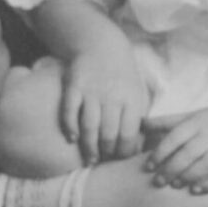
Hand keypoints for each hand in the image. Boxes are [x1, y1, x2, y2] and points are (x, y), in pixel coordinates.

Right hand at [60, 48, 149, 164]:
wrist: (102, 45)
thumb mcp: (136, 90)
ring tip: (90, 159)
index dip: (124, 151)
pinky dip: (70, 127)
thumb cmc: (122, 75)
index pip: (129, 132)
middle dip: (107, 152)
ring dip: (89, 146)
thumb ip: (136, 115)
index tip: (120, 159)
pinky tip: (72, 138)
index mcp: (132, 97)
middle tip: (104, 161)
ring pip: (90, 126)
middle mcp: (112, 95)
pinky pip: (70, 111)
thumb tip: (137, 145)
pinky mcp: (74, 86)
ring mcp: (92, 91)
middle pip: (109, 132)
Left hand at [144, 104, 207, 193]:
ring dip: (185, 178)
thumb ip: (170, 121)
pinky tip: (195, 190)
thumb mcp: (198, 114)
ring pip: (201, 167)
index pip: (174, 138)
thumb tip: (141, 123)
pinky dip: (207, 185)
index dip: (159, 154)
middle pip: (186, 155)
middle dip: (169, 170)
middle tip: (158, 181)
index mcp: (200, 122)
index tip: (149, 166)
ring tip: (174, 185)